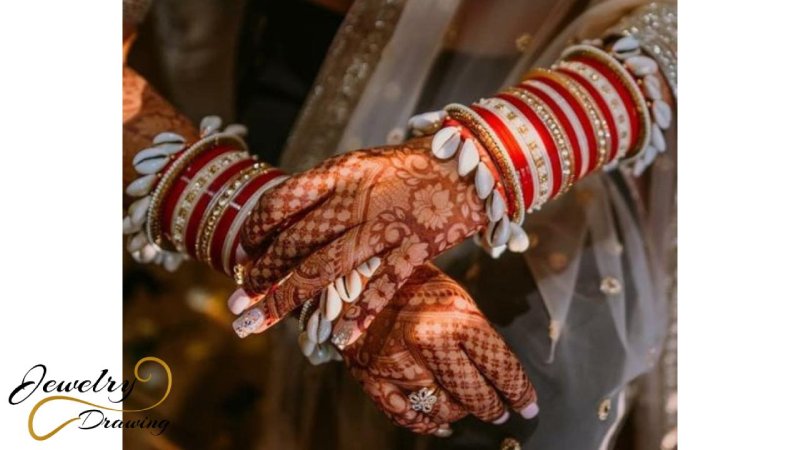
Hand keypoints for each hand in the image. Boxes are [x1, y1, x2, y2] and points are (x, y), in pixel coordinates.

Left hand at [235, 136, 496, 344]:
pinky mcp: (416, 247)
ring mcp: (386, 225)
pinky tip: (336, 339)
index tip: (244, 254)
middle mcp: (356, 199)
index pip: (281, 202)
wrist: (473, 161)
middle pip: (294, 243)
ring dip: (287, 297)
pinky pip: (381, 287)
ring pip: (324, 268)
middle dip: (260, 275)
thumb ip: (328, 190)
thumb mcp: (364, 165)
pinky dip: (358, 315)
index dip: (255, 231)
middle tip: (238, 302)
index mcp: (340, 172)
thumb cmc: (413, 165)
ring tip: (258, 320)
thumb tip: (285, 221)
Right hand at [342, 264, 537, 435]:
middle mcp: (428, 340)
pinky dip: (428, 424)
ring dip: (459, 412)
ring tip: (465, 406)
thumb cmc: (412, 283)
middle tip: (500, 412)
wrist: (354, 273)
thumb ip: (474, 333)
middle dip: (492, 407)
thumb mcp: (453, 296)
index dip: (518, 390)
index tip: (527, 404)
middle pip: (473, 393)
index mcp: (455, 315)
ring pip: (443, 409)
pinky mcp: (373, 377)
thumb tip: (499, 373)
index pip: (498, 365)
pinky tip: (441, 424)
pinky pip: (407, 415)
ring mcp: (398, 362)